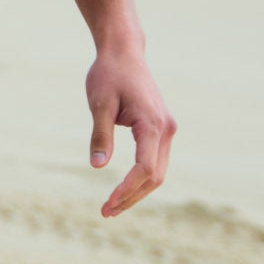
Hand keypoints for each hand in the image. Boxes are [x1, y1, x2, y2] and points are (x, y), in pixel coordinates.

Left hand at [85, 47, 175, 218]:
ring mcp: (166, 128)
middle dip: (131, 197)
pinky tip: (123, 189)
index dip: (127, 190)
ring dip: (137, 192)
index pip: (145, 168)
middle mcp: (165, 128)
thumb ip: (100, 135)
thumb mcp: (99, 103)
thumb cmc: (109, 73)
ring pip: (157, 172)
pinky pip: (155, 161)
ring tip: (111, 206)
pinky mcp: (161, 128)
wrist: (123, 51)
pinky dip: (141, 178)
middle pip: (154, 176)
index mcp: (152, 123)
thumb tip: (97, 167)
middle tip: (105, 212)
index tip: (107, 203)